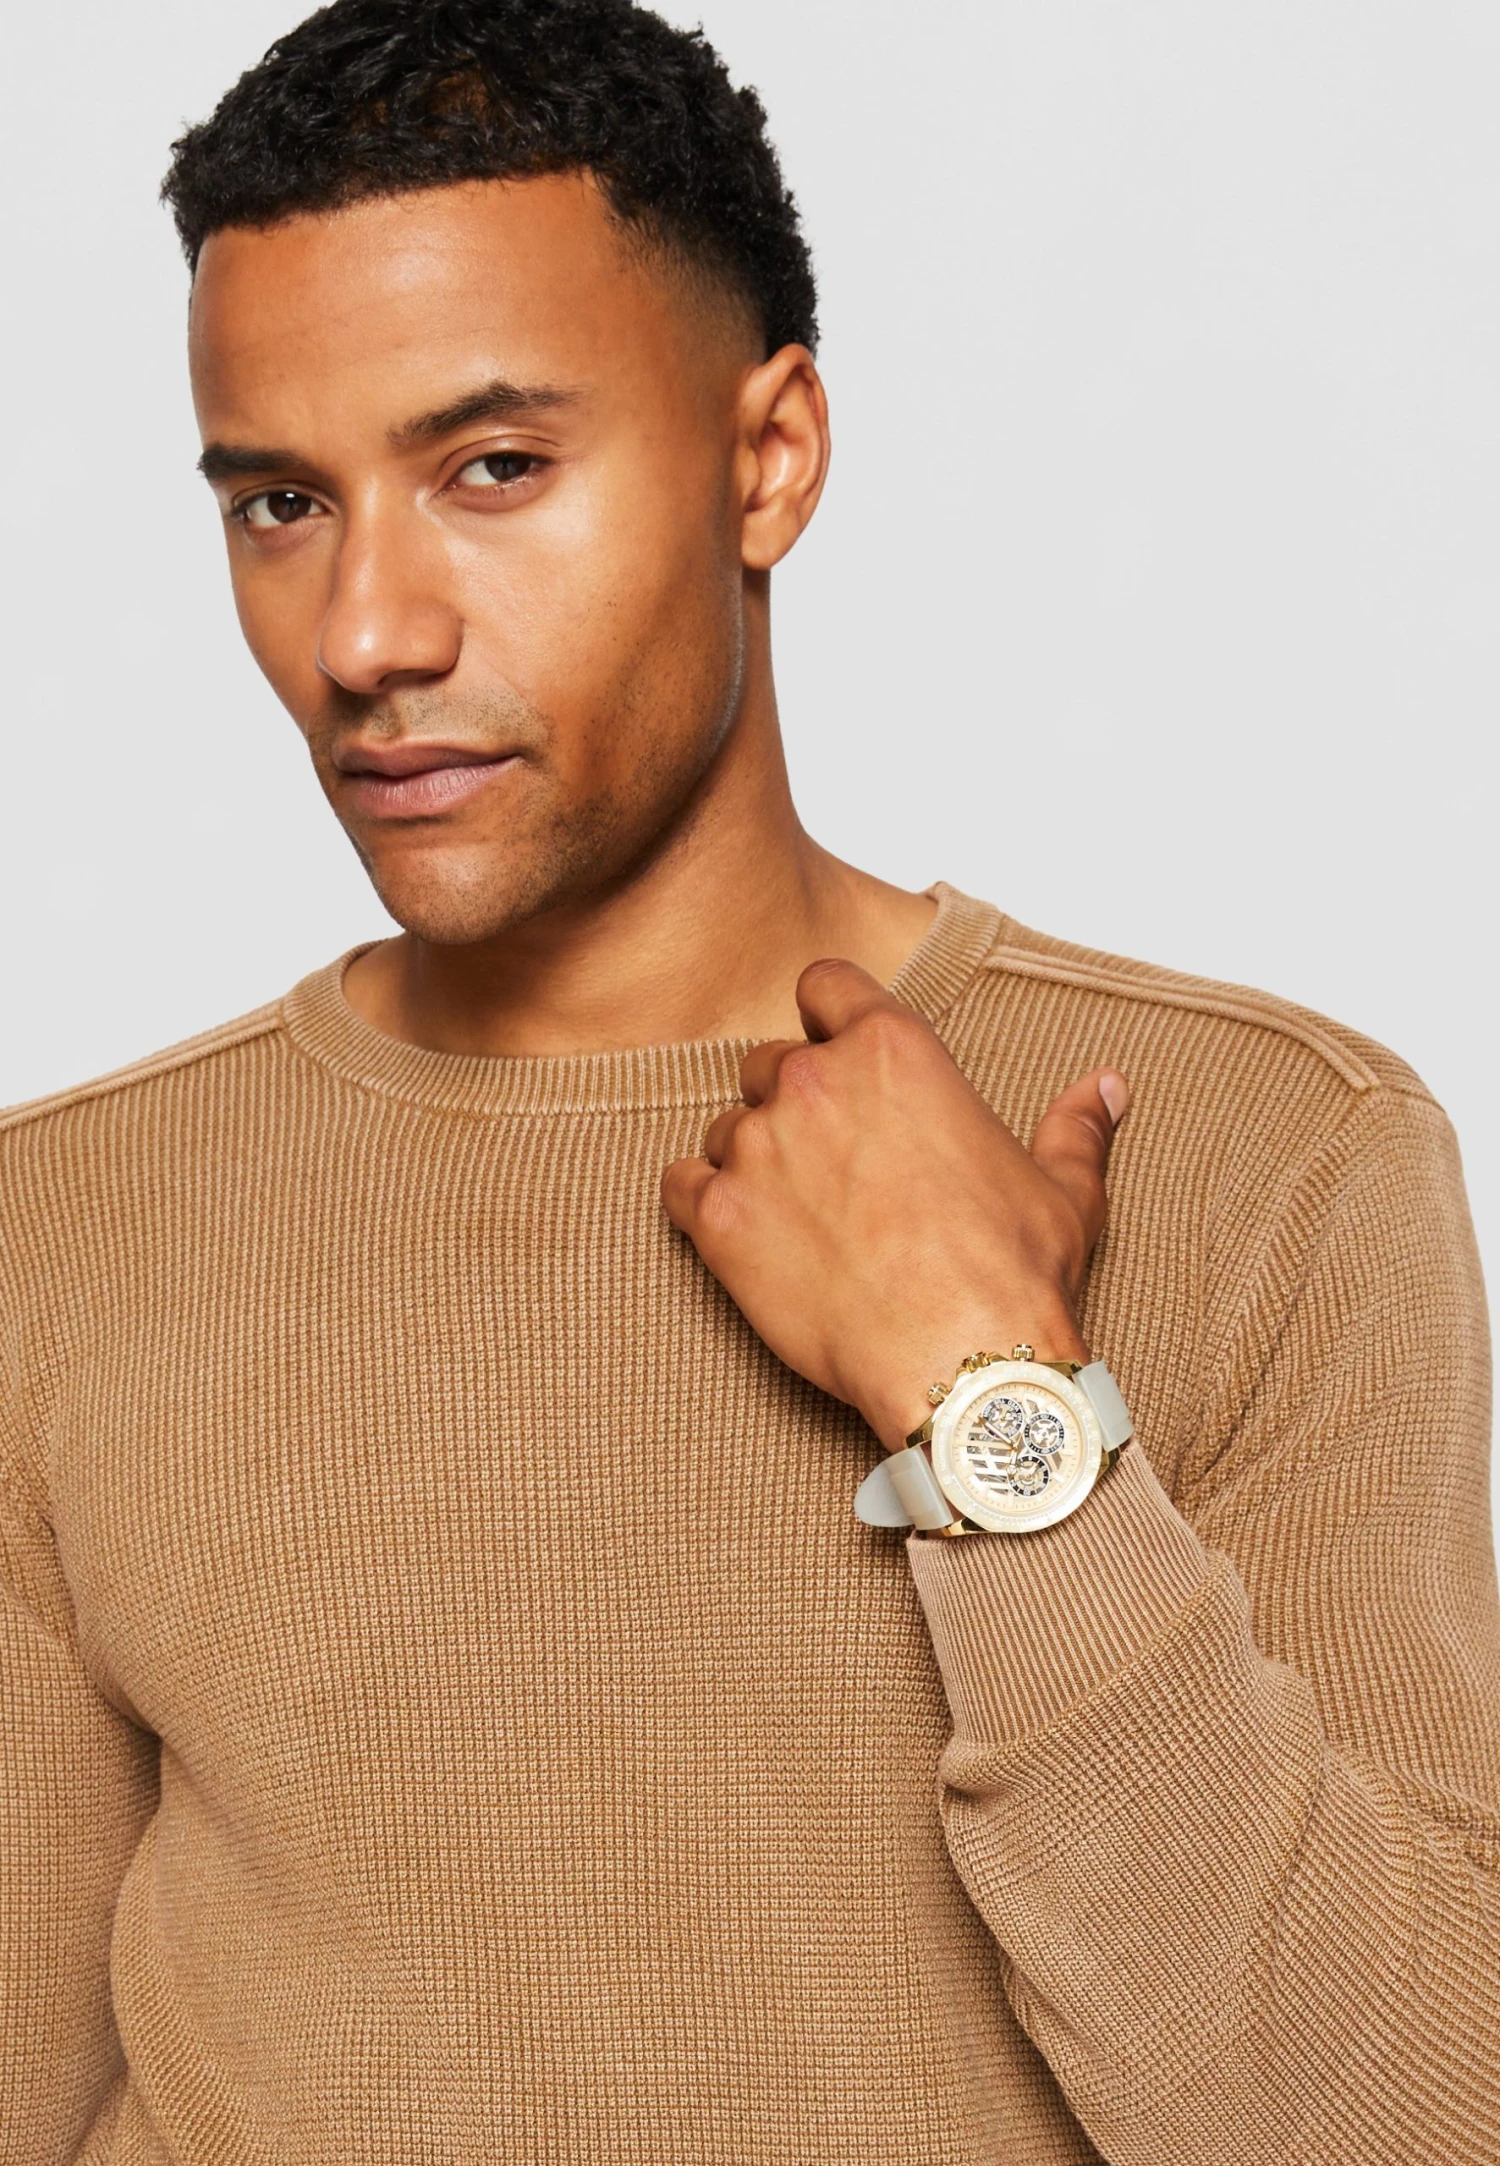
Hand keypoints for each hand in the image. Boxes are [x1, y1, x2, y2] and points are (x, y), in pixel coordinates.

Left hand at [661, 959, 1128, 1450]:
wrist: (964, 1367)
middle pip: (767, 1061)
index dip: (826, 1015)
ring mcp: (759, 1147)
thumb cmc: (1015, 1275)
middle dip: (789, 1101)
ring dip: (749, 1160)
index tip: (834, 1050)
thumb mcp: (1065, 1189)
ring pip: (725, 1127)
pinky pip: (678, 1186)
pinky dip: (699, 1205)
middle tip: (828, 1163)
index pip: (824, 984)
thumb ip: (1073, 1126)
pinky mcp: (719, 1217)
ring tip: (798, 1217)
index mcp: (894, 1050)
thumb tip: (1107, 1086)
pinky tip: (739, 1236)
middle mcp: (815, 1081)